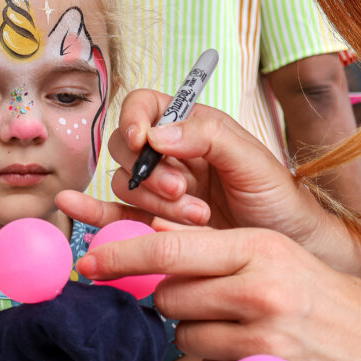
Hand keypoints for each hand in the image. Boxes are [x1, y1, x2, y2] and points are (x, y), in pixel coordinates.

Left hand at [75, 225, 360, 360]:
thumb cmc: (323, 298)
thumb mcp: (276, 255)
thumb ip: (216, 252)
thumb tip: (148, 245)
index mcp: (258, 247)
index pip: (169, 247)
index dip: (120, 255)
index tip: (88, 261)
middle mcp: (258, 289)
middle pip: (168, 296)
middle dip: (178, 301)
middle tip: (217, 302)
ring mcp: (262, 338)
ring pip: (183, 336)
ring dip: (202, 335)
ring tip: (248, 330)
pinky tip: (260, 358)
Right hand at [86, 89, 350, 267]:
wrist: (291, 254)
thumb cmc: (280, 202)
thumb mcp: (254, 161)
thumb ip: (208, 136)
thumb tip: (157, 134)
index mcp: (193, 129)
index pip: (146, 106)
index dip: (135, 119)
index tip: (143, 142)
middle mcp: (169, 156)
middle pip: (126, 147)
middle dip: (149, 172)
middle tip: (182, 193)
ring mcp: (157, 192)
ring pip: (122, 184)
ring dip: (150, 201)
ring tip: (194, 218)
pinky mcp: (150, 227)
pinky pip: (111, 215)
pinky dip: (89, 210)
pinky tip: (70, 205)